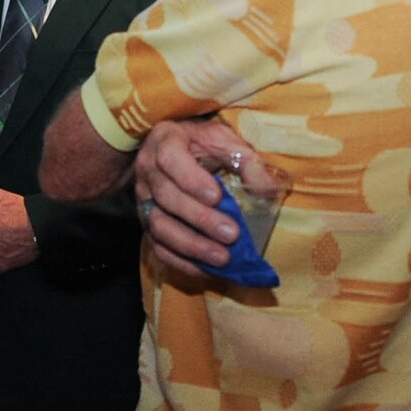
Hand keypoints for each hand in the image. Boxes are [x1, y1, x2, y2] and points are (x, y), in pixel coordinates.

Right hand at [133, 118, 246, 278]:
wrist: (177, 149)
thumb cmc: (203, 144)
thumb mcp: (225, 140)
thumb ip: (247, 161)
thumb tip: (267, 190)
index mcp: (165, 141)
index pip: (170, 159)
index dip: (190, 180)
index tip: (217, 197)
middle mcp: (148, 170)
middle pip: (166, 198)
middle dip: (200, 219)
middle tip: (232, 234)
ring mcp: (143, 199)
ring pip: (159, 226)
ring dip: (191, 245)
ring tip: (222, 258)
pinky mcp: (146, 223)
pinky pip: (158, 247)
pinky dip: (181, 261)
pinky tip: (206, 269)